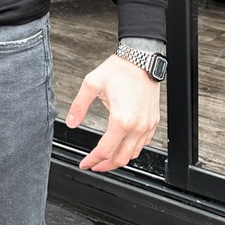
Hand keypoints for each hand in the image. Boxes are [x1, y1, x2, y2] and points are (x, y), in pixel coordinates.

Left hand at [65, 55, 159, 171]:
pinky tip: (122, 146)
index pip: (105, 150)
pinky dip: (132, 150)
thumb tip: (71, 122)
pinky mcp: (153, 121)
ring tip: (106, 158)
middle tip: (93, 165)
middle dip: (105, 165)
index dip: (92, 160)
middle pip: (121, 158)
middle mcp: (137, 126)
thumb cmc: (120, 69)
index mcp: (121, 119)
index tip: (85, 164)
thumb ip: (79, 105)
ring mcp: (147, 124)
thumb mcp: (92, 84)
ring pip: (134, 154)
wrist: (141, 59)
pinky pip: (143, 144)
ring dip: (119, 159)